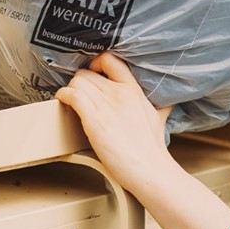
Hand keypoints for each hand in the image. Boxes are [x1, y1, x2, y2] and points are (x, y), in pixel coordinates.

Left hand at [56, 52, 229, 228]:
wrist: (150, 168)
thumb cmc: (152, 149)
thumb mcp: (159, 119)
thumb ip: (160, 107)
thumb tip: (167, 103)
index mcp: (133, 90)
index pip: (111, 60)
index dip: (96, 63)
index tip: (92, 73)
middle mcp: (119, 93)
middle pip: (87, 74)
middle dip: (79, 83)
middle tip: (78, 95)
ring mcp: (106, 105)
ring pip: (77, 81)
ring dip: (70, 90)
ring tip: (69, 100)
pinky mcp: (94, 119)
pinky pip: (72, 95)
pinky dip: (63, 96)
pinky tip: (62, 102)